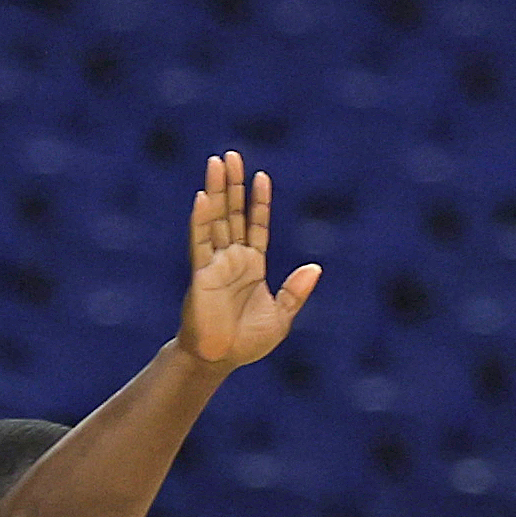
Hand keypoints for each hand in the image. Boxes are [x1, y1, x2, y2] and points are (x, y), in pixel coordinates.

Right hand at [172, 152, 319, 369]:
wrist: (220, 361)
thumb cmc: (247, 343)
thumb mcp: (281, 316)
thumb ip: (295, 291)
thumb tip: (315, 267)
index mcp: (252, 266)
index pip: (256, 226)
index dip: (259, 202)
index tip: (262, 176)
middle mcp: (232, 260)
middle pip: (232, 214)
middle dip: (232, 185)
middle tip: (230, 155)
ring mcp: (215, 264)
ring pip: (216, 220)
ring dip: (216, 191)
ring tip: (216, 163)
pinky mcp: (201, 274)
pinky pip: (201, 242)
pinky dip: (201, 220)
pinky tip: (202, 198)